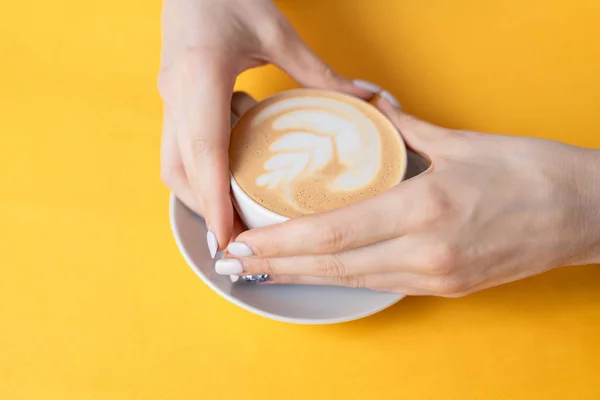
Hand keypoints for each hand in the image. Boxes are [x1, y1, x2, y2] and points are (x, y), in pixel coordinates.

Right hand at [158, 0, 375, 254]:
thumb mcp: (277, 31)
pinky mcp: (171, 95)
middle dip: (206, 209)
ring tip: (237, 205)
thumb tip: (364, 99)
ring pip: (173, 163)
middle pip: (180, 172)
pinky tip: (234, 158)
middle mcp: (176, 94)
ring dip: (200, 191)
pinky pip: (178, 146)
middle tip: (240, 234)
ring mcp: (168, 96)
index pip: (205, 155)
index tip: (228, 241)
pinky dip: (201, 167)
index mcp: (201, 77)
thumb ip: (317, 72)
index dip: (214, 205)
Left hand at [218, 97, 599, 295]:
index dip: (281, 242)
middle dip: (277, 266)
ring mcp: (436, 275)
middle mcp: (425, 251)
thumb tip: (372, 106)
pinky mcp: (446, 287)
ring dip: (303, 277)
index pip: (333, 232)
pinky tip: (318, 273)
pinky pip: (380, 284)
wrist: (586, 214)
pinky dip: (342, 279)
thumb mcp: (462, 142)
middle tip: (234, 263)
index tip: (243, 243)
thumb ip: (406, 128)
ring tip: (264, 272)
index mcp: (425, 208)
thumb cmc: (530, 172)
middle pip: (333, 264)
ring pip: (353, 280)